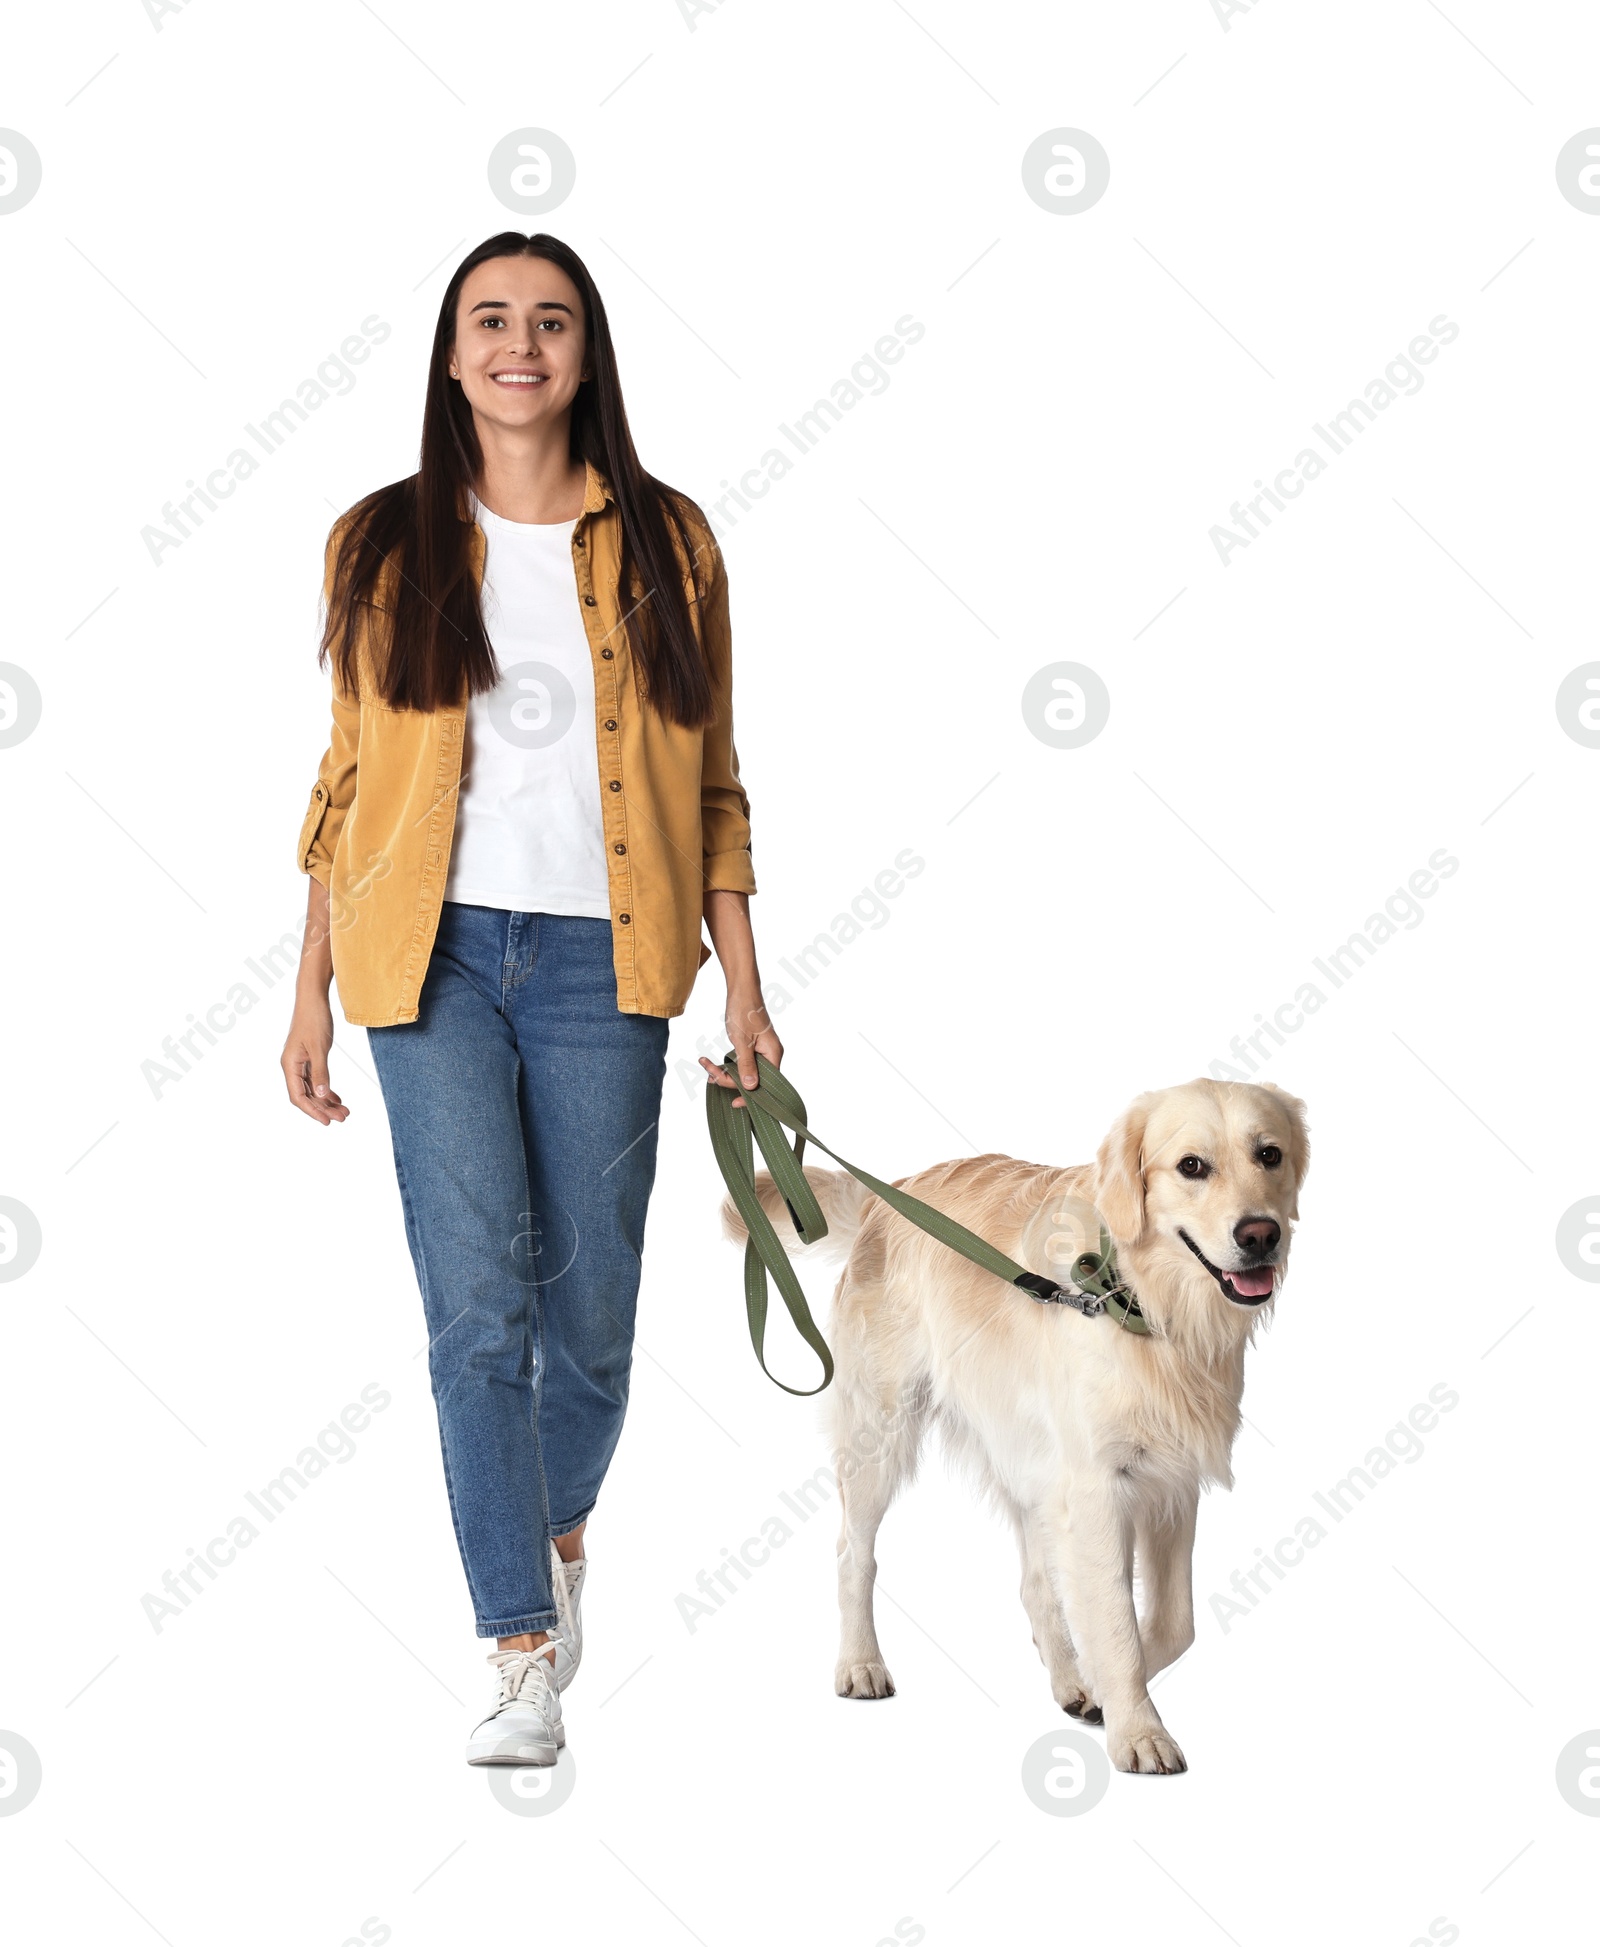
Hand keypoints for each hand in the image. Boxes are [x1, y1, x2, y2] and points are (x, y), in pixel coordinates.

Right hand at [281, 998, 349, 1124]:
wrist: (313, 998)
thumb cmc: (314, 1019)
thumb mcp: (320, 1048)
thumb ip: (321, 1072)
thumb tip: (322, 1096)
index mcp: (289, 1065)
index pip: (298, 1096)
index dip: (312, 1111)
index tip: (327, 1121)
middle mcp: (292, 1066)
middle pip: (306, 1095)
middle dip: (323, 1108)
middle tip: (343, 1117)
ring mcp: (300, 1063)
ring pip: (312, 1089)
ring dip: (327, 1101)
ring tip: (344, 1111)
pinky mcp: (308, 1058)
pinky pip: (316, 1080)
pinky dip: (327, 1089)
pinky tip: (337, 1098)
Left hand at [699, 987, 781, 1109]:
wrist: (741, 990)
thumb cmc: (743, 1011)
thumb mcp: (742, 1040)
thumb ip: (746, 1065)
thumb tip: (750, 1088)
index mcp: (773, 1055)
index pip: (765, 1085)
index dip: (749, 1096)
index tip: (733, 1103)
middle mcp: (770, 1056)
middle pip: (752, 1080)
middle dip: (728, 1079)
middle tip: (709, 1073)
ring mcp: (761, 1053)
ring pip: (743, 1073)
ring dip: (724, 1072)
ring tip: (706, 1066)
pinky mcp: (752, 1049)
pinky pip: (740, 1064)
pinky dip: (727, 1066)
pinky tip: (712, 1066)